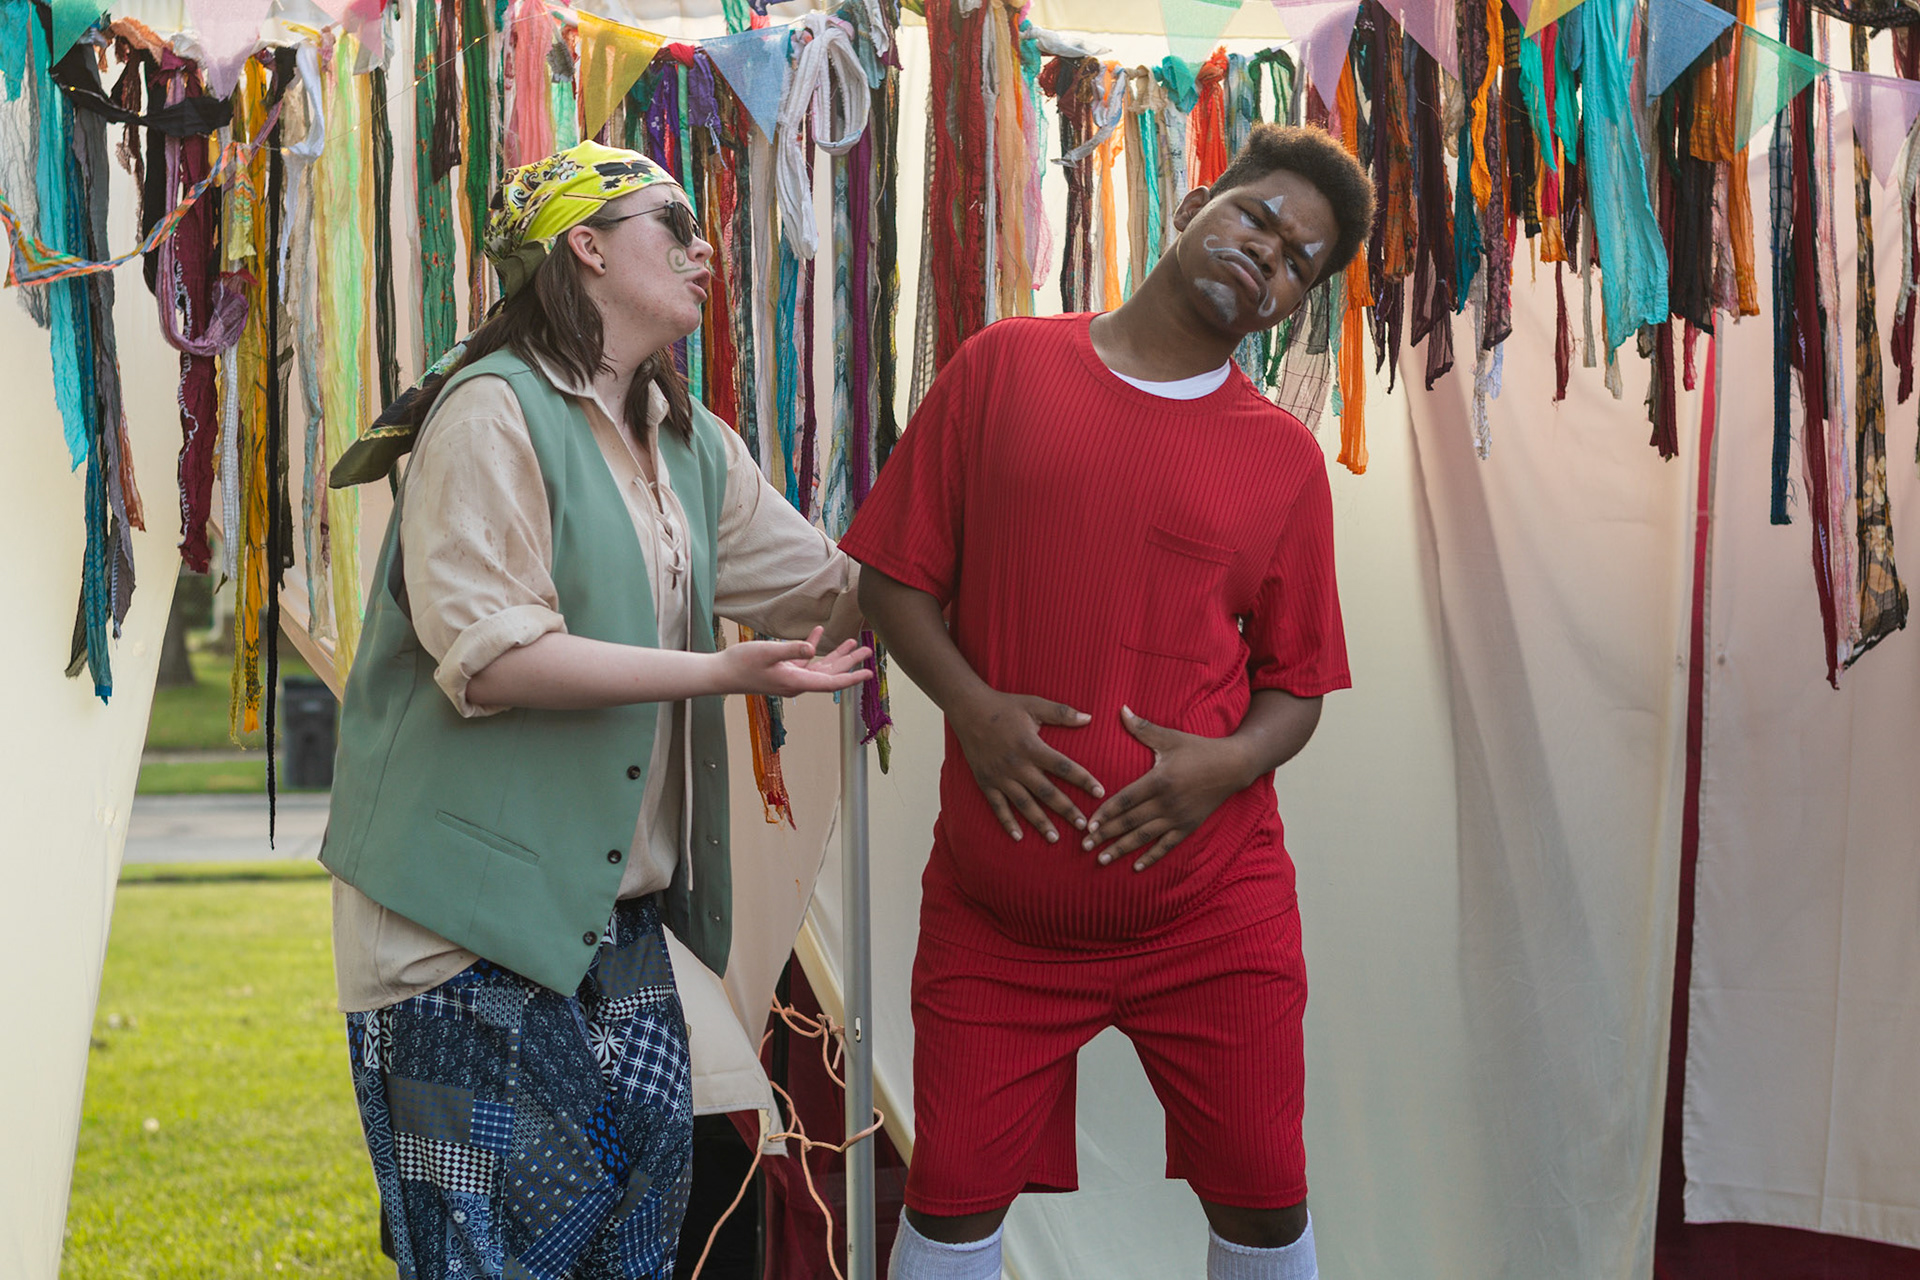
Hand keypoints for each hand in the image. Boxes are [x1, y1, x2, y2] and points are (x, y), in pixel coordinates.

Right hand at [718, 627, 872, 696]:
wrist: (719, 674)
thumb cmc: (741, 664)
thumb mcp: (767, 653)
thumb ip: (791, 649)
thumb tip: (812, 649)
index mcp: (797, 682)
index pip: (831, 682)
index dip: (851, 677)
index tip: (869, 674)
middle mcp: (797, 683)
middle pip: (830, 674)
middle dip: (850, 663)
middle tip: (868, 651)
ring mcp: (789, 677)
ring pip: (819, 667)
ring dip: (835, 655)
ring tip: (852, 643)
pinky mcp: (781, 670)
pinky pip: (804, 660)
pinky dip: (813, 647)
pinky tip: (818, 633)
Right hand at [950, 689, 1105, 843]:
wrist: (968, 710)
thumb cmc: (1004, 706)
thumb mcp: (1034, 704)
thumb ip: (1062, 712)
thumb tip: (1089, 718)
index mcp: (1031, 746)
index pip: (1063, 766)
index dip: (1083, 779)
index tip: (1100, 792)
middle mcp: (1017, 765)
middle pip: (1046, 792)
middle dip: (1066, 810)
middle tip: (1083, 826)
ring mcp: (1000, 776)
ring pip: (1024, 804)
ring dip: (1040, 822)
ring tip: (1055, 838)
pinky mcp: (986, 782)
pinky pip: (998, 806)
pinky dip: (1007, 822)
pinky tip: (1019, 837)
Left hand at [1083, 706, 1252, 871]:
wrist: (1233, 766)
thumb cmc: (1199, 749)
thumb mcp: (1170, 737)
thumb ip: (1143, 728)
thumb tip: (1121, 708)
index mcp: (1159, 780)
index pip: (1125, 800)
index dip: (1106, 813)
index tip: (1089, 825)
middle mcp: (1167, 802)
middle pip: (1130, 822)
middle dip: (1106, 835)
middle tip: (1084, 846)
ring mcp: (1178, 817)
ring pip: (1144, 837)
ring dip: (1122, 849)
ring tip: (1102, 860)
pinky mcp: (1188, 826)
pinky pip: (1166, 845)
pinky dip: (1151, 857)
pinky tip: (1135, 867)